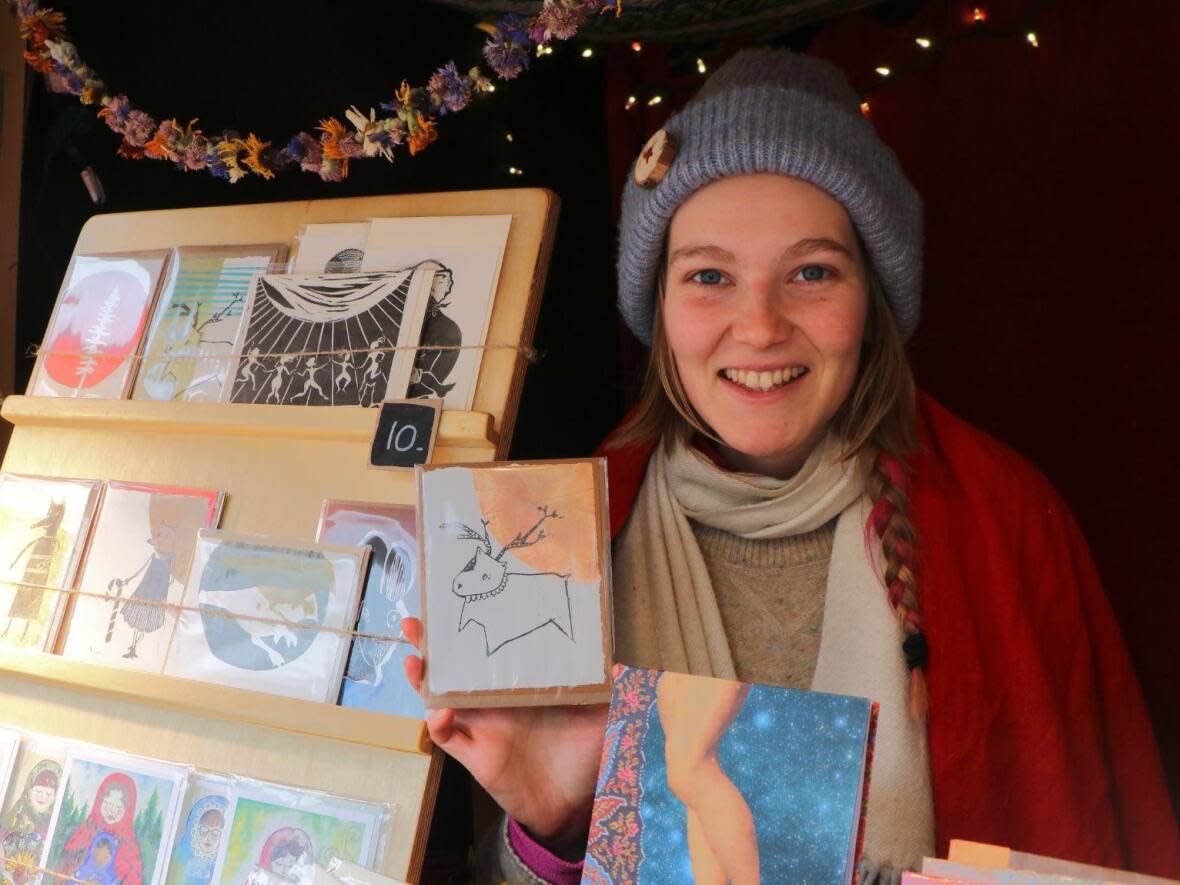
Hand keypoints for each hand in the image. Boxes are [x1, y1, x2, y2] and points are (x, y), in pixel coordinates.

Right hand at [401, 617, 607, 859]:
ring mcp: (482, 727)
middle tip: (415, 622)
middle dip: (432, 644)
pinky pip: (449, 738)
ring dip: (424, 680)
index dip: (471, 627)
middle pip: (455, 666)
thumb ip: (608, 691)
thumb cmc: (583, 753)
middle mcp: (495, 700)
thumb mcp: (600, 715)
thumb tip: (620, 665)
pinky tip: (440, 711)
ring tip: (414, 660)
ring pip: (441, 697)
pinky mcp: (477, 756)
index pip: (491, 648)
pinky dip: (439, 724)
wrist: (574, 804)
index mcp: (520, 684)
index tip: (457, 601)